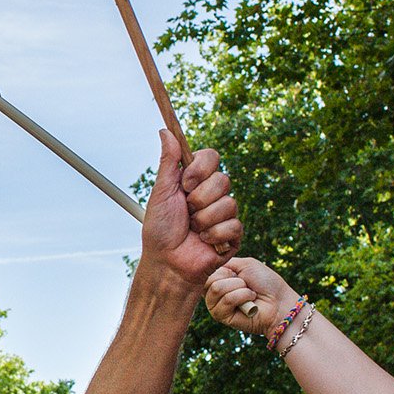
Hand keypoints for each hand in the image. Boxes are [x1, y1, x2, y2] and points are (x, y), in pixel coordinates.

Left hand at [140, 130, 241, 287]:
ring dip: (204, 219)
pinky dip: (213, 234)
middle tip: (186, 212)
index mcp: (196, 181)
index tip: (185, 183)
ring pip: (228, 203)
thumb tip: (165, 130)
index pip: (211, 157)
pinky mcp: (233, 234)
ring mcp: (225, 213)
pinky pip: (233, 224)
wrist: (167, 263)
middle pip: (223, 179)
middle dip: (200, 198)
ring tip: (193, 229)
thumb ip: (168, 162)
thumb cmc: (160, 230)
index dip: (200, 169)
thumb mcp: (161, 192)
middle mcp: (213, 194)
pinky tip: (203, 241)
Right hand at [205, 256, 299, 336]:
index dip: (224, 269)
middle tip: (246, 284)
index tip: (239, 273)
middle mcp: (214, 293)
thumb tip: (207, 266)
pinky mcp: (221, 316)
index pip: (207, 270)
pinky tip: (250, 301)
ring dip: (240, 288)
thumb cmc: (266, 282)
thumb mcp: (245, 264)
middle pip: (209, 280)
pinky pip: (226, 300)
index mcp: (218, 279)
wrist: (279, 302)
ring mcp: (216, 305)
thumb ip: (224, 263)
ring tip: (250, 293)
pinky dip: (242, 297)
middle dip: (233, 278)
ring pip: (217, 289)